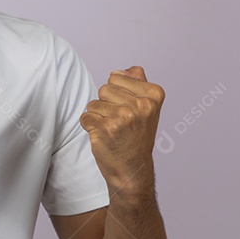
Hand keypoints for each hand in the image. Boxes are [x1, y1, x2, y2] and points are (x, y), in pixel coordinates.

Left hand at [79, 65, 164, 193]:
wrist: (132, 169)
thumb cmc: (137, 136)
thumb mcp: (147, 108)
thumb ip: (138, 84)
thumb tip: (128, 69)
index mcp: (153, 95)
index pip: (116, 76)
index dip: (117, 93)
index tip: (130, 110)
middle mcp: (141, 105)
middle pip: (104, 88)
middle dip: (107, 104)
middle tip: (121, 122)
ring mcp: (124, 117)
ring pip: (93, 103)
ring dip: (98, 116)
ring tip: (113, 130)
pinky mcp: (106, 129)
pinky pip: (85, 117)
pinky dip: (90, 127)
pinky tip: (105, 137)